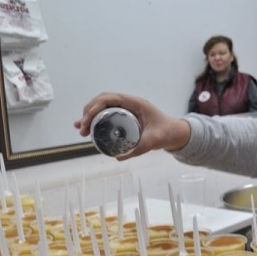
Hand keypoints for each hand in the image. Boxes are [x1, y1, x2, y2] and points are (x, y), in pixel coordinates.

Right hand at [73, 93, 190, 159]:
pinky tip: (87, 128)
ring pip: (103, 107)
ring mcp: (127, 109)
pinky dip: (96, 120)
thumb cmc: (167, 132)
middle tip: (82, 128)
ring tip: (80, 129)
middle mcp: (130, 104)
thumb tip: (119, 157)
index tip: (88, 119)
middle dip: (89, 112)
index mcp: (136, 103)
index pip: (110, 98)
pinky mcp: (125, 117)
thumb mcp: (154, 140)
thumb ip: (140, 148)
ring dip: (90, 116)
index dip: (95, 106)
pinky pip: (107, 114)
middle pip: (103, 101)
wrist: (176, 133)